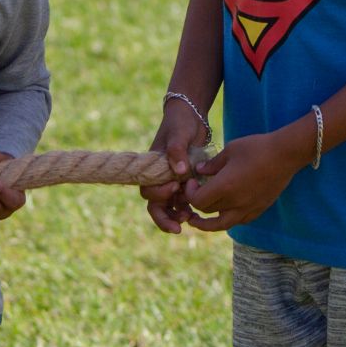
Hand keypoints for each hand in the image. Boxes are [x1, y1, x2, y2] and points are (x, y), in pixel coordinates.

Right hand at [140, 100, 210, 234]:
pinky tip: (197, 214)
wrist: (191, 118)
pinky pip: (182, 203)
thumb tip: (179, 171)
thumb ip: (177, 151)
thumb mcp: (178, 134)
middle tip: (178, 228)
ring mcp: (171, 182)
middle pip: (155, 206)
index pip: (148, 190)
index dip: (159, 194)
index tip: (175, 186)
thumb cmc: (180, 124)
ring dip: (177, 217)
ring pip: (168, 208)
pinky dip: (187, 210)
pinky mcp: (184, 184)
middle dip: (165, 219)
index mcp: (152, 168)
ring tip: (190, 220)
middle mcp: (159, 178)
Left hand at [182, 128, 303, 231]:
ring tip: (198, 221)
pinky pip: (239, 221)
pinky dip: (228, 220)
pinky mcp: (259, 209)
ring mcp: (248, 208)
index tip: (192, 182)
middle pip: (207, 212)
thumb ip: (213, 164)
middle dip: (196, 205)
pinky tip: (225, 212)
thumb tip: (199, 171)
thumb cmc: (256, 148)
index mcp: (225, 186)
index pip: (198, 201)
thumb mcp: (230, 150)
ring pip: (222, 225)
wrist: (285, 155)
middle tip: (193, 196)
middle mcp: (235, 202)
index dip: (190, 193)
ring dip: (208, 224)